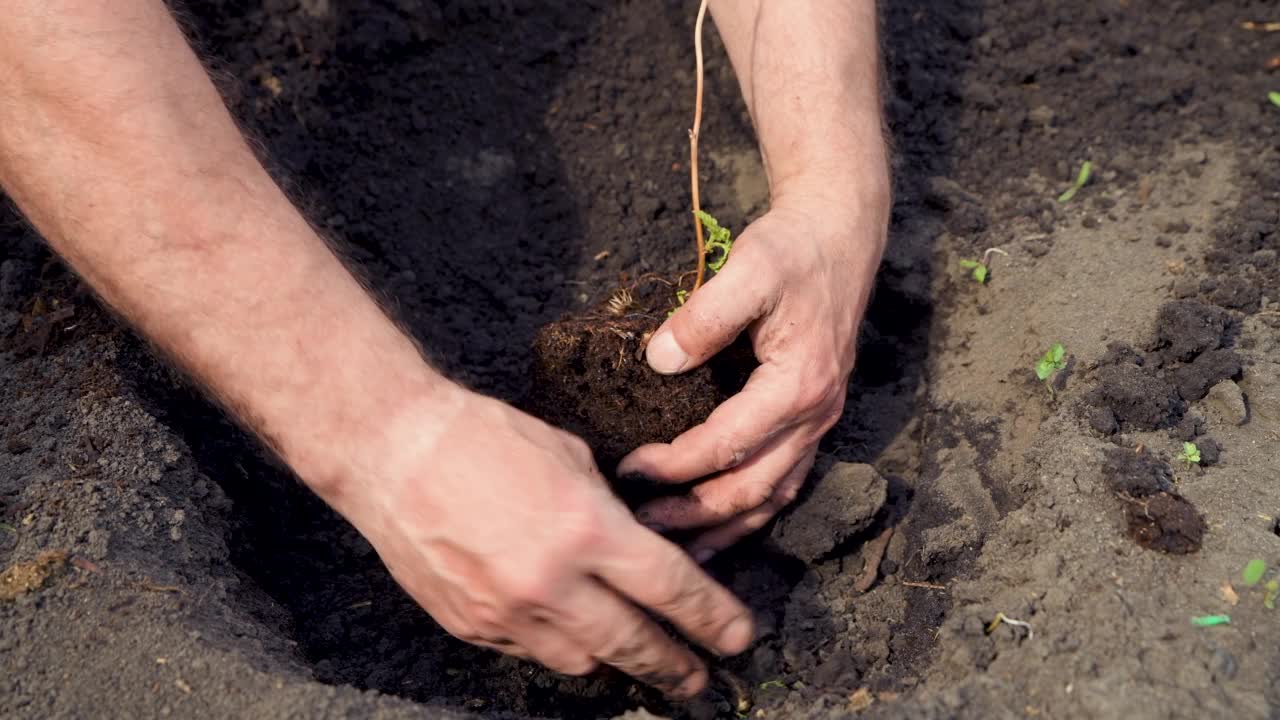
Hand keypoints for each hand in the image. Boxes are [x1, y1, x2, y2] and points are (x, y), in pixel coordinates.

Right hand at [316, 387, 754, 696]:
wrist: (392, 451)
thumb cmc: (482, 437)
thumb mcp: (568, 456)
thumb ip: (607, 510)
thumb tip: (633, 542)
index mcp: (587, 530)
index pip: (672, 590)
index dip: (714, 619)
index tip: (739, 636)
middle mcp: (552, 583)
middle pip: (634, 644)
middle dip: (676, 664)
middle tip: (701, 678)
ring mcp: (508, 613)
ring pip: (583, 661)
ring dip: (618, 662)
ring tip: (641, 662)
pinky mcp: (471, 627)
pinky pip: (531, 652)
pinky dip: (559, 646)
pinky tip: (572, 637)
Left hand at [618, 183, 887, 560]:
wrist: (840, 235)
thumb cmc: (793, 250)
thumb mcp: (749, 269)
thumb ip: (704, 317)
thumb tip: (658, 361)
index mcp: (799, 384)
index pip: (728, 444)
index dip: (675, 464)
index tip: (629, 468)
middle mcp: (816, 414)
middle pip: (751, 488)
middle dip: (693, 513)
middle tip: (639, 524)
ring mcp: (819, 422)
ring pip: (771, 497)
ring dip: (723, 527)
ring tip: (675, 550)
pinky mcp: (812, 419)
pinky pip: (783, 483)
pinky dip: (749, 513)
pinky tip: (718, 527)